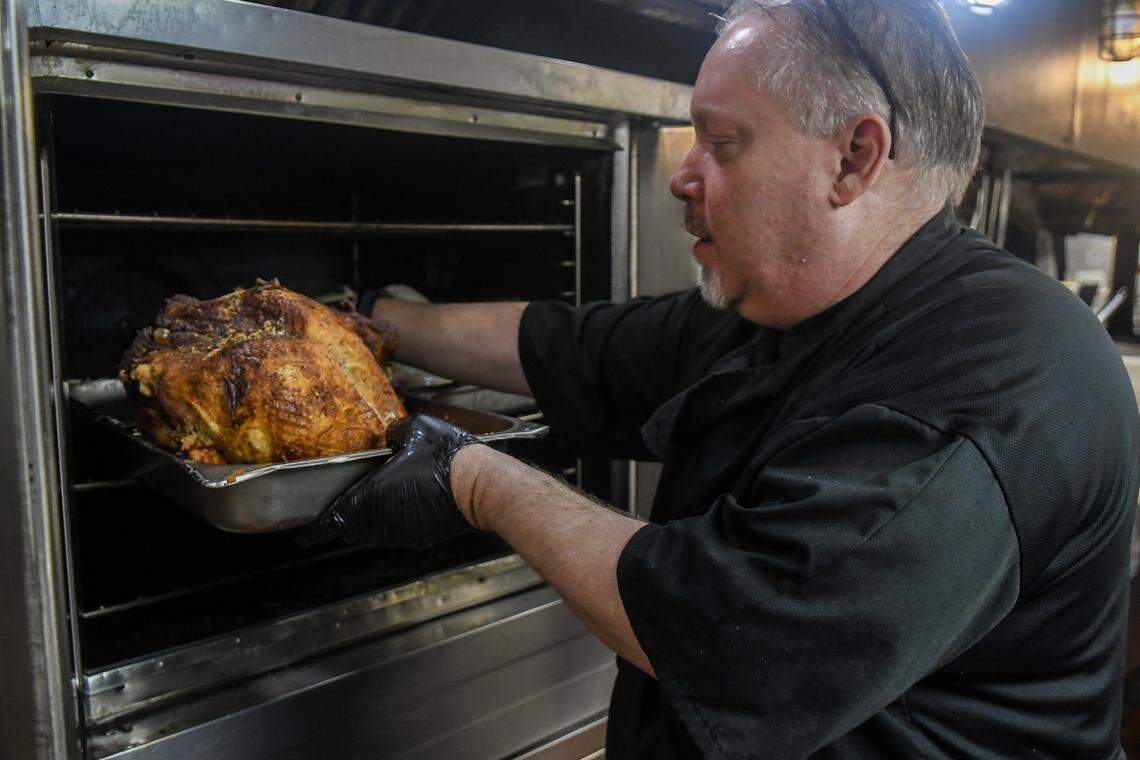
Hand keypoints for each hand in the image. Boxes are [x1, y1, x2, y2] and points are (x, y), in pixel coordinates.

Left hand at [297, 415, 480, 549]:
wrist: (480, 485)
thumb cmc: (443, 456)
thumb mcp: (413, 429)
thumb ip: (392, 433)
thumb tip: (388, 436)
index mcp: (369, 497)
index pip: (332, 522)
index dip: (314, 532)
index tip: (302, 537)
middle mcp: (381, 520)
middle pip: (353, 530)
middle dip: (347, 522)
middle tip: (345, 509)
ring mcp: (402, 533)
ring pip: (377, 533)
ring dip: (373, 522)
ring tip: (380, 504)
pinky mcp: (422, 538)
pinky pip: (401, 534)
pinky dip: (398, 523)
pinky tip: (410, 505)